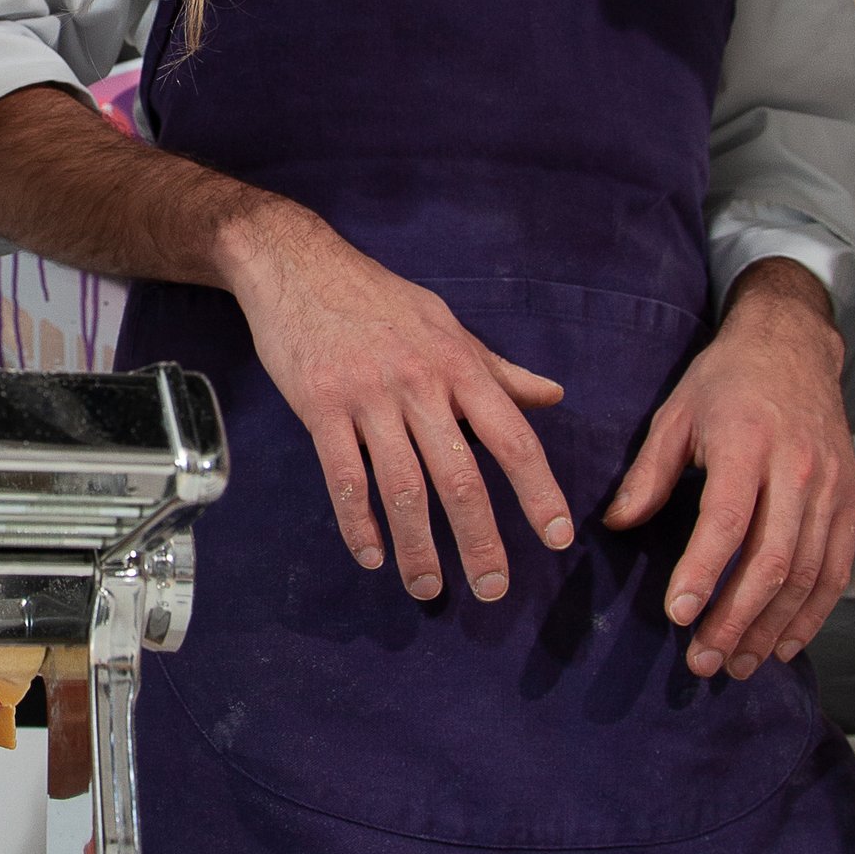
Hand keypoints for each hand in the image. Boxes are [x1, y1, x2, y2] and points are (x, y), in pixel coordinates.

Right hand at [222, 192, 572, 602]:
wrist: (297, 263)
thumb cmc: (378, 298)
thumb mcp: (447, 325)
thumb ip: (498, 370)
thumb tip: (553, 397)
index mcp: (459, 365)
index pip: (512, 438)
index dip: (538, 492)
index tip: (557, 539)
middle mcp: (420, 384)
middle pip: (459, 476)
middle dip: (479, 540)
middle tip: (493, 590)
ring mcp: (368, 397)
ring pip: (402, 487)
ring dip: (418, 547)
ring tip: (429, 590)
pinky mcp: (320, 406)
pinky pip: (344, 478)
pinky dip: (358, 523)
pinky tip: (372, 555)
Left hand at [603, 259, 854, 679]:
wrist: (795, 346)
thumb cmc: (725, 381)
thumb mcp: (675, 413)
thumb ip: (649, 473)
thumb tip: (617, 526)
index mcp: (748, 443)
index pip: (727, 520)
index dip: (703, 571)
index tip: (677, 614)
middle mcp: (798, 469)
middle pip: (772, 560)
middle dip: (736, 618)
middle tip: (702, 660)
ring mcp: (832, 488)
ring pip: (808, 574)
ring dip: (772, 628)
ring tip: (735, 664)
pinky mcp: (851, 501)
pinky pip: (837, 569)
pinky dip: (813, 614)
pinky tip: (783, 644)